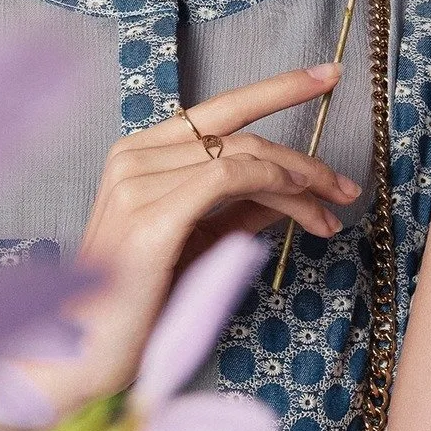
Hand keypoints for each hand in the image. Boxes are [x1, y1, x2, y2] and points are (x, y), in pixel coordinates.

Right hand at [67, 63, 359, 398]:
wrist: (85, 355)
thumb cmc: (139, 304)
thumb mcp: (201, 243)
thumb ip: (241, 209)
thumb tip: (295, 188)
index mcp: (139, 154)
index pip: (219, 108)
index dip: (278, 87)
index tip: (329, 74)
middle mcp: (132, 156)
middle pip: (239, 134)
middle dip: (304, 159)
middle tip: (345, 188)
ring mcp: (135, 182)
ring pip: (242, 156)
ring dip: (300, 182)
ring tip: (331, 214)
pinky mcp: (148, 216)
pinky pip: (228, 177)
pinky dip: (275, 186)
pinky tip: (303, 209)